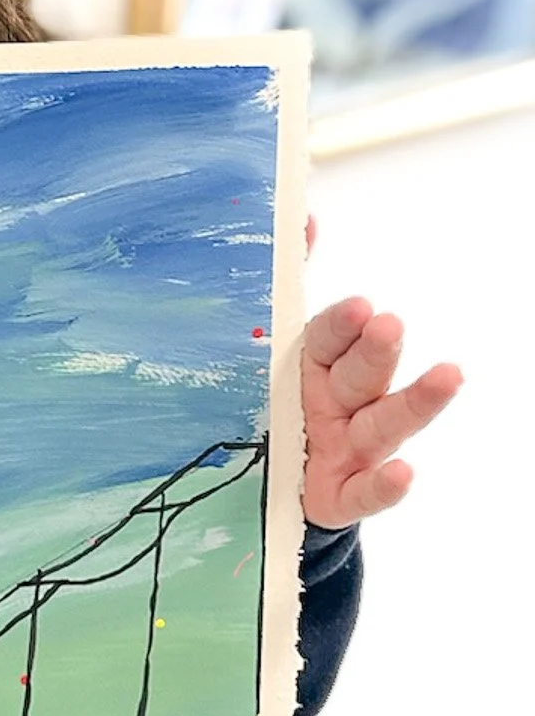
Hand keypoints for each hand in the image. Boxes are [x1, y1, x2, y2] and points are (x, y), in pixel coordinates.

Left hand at [299, 226, 462, 525]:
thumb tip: (303, 221)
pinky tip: (403, 472)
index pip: (329, 337)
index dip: (342, 323)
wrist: (268, 488)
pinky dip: (386, 486)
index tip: (359, 307)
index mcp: (314, 366)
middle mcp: (339, 402)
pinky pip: (366, 492)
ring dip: (416, 401)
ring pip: (384, 422)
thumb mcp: (270, 356)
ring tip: (447, 376)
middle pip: (363, 373)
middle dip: (376, 349)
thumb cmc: (277, 409)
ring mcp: (348, 449)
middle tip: (388, 324)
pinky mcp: (342, 494)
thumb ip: (282, 288)